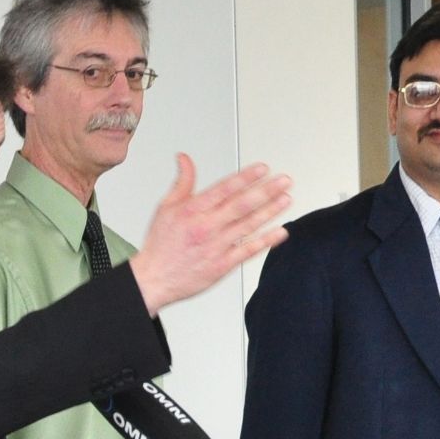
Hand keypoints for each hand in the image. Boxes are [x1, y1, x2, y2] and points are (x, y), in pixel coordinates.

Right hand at [129, 155, 292, 314]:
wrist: (153, 278)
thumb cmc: (161, 244)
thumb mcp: (166, 207)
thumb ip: (182, 181)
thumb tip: (185, 159)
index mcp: (192, 211)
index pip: (224, 189)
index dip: (246, 177)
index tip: (263, 168)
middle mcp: (205, 227)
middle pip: (241, 205)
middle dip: (266, 191)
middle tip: (284, 180)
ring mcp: (215, 246)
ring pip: (248, 225)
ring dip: (270, 211)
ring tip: (286, 199)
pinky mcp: (222, 265)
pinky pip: (248, 250)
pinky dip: (266, 241)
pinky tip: (280, 232)